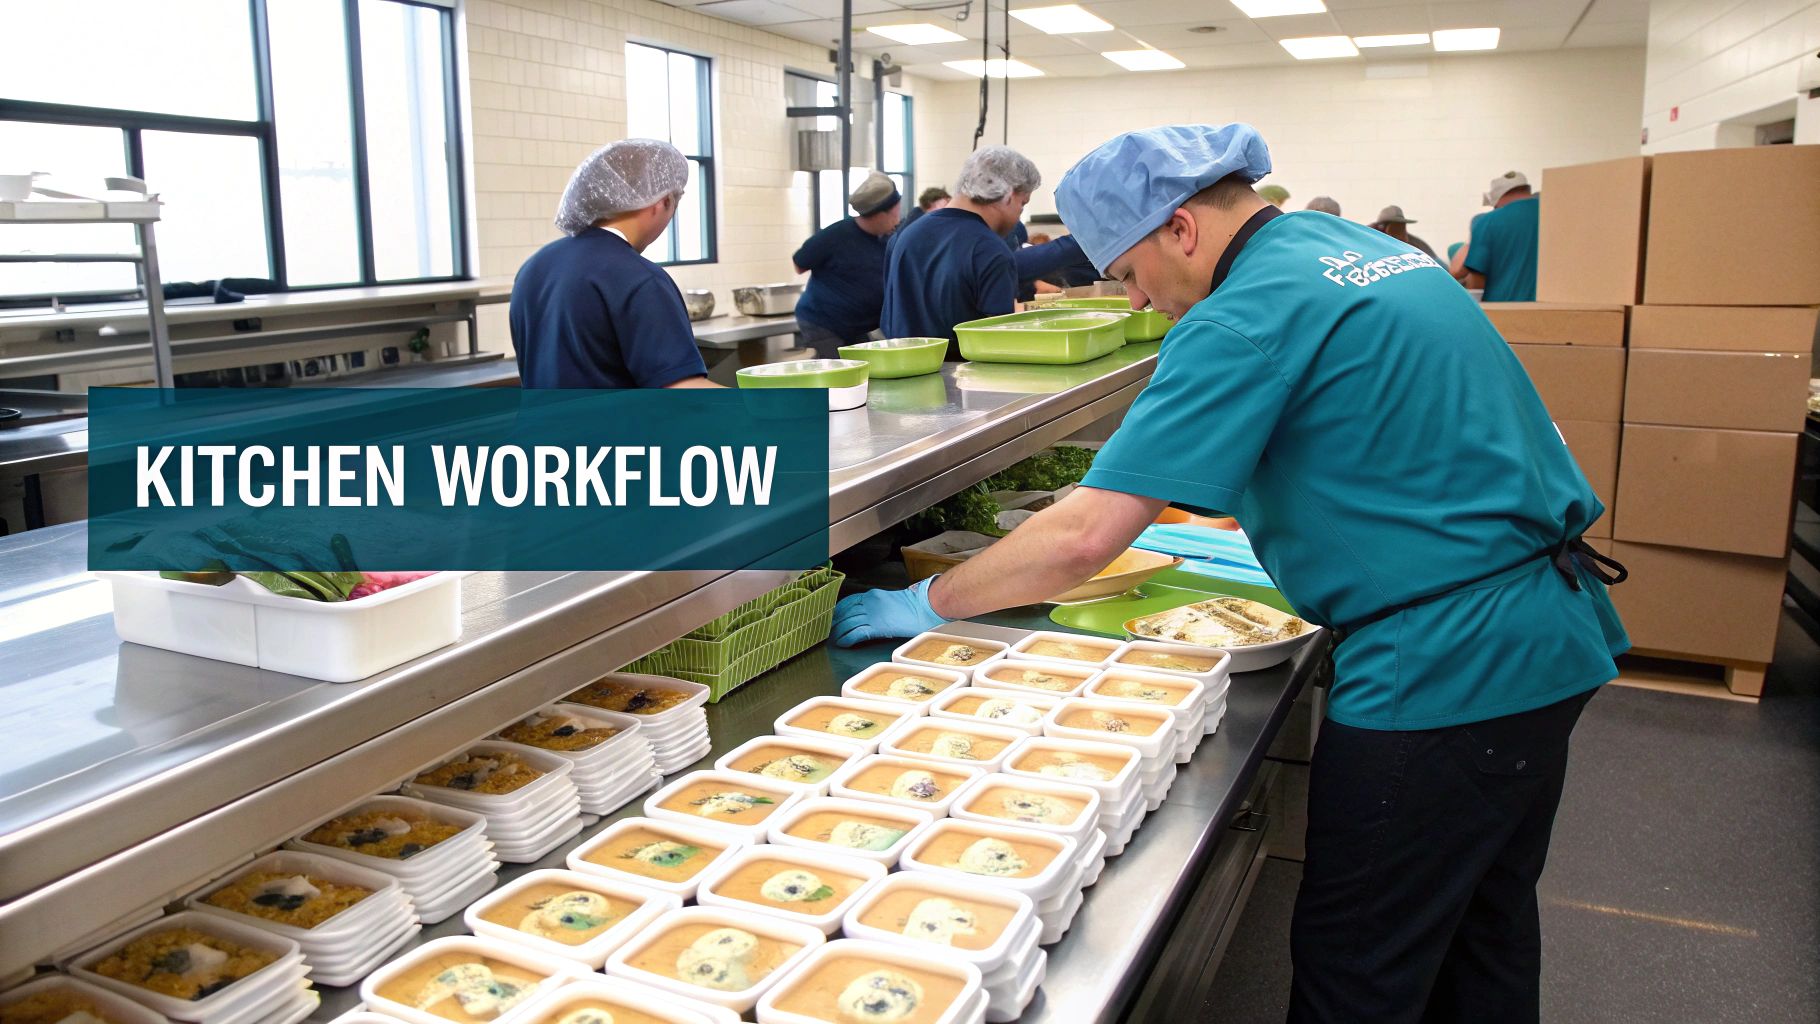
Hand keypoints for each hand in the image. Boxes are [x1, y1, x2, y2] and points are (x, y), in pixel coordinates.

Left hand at [831, 577, 946, 645]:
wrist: (923, 607)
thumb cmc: (912, 605)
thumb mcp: (889, 600)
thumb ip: (876, 605)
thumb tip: (866, 615)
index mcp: (872, 595)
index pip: (848, 602)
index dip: (838, 611)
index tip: (833, 618)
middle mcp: (869, 603)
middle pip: (845, 613)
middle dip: (835, 623)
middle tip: (829, 631)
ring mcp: (872, 615)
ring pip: (847, 623)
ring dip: (838, 632)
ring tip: (834, 639)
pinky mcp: (877, 627)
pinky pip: (856, 633)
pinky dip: (847, 639)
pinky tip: (844, 643)